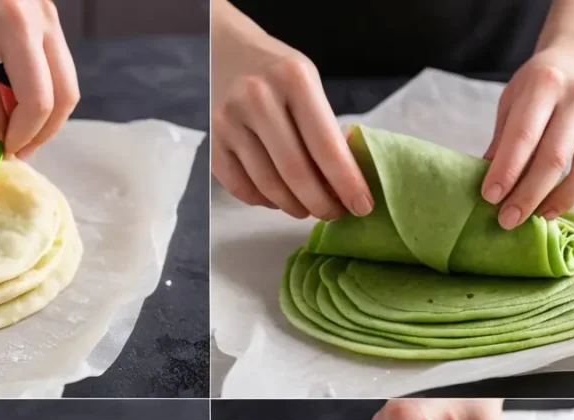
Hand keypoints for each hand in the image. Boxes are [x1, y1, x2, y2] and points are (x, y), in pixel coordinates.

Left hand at [0, 0, 78, 158]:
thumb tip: (5, 127)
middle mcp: (12, 25)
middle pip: (43, 102)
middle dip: (32, 137)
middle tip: (18, 150)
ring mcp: (41, 17)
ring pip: (66, 89)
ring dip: (51, 122)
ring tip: (30, 132)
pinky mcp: (54, 15)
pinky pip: (63, 69)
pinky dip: (52, 95)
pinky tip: (33, 102)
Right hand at [210, 3, 372, 219]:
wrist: (222, 51)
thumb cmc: (275, 73)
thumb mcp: (307, 82)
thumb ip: (325, 126)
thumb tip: (345, 182)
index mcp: (293, 80)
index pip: (326, 145)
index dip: (347, 183)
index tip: (362, 206)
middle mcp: (258, 99)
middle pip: (295, 172)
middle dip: (320, 203)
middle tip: (334, 214)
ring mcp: (229, 122)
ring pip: (268, 186)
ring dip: (294, 206)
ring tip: (308, 208)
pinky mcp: (212, 142)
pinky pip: (242, 188)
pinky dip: (264, 202)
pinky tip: (278, 198)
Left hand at [481, 45, 573, 228]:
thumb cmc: (540, 86)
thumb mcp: (513, 100)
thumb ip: (503, 138)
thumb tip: (491, 184)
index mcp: (545, 84)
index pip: (524, 135)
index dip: (506, 171)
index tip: (490, 197)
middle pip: (554, 159)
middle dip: (527, 196)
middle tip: (507, 220)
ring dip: (559, 202)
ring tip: (537, 216)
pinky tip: (566, 200)